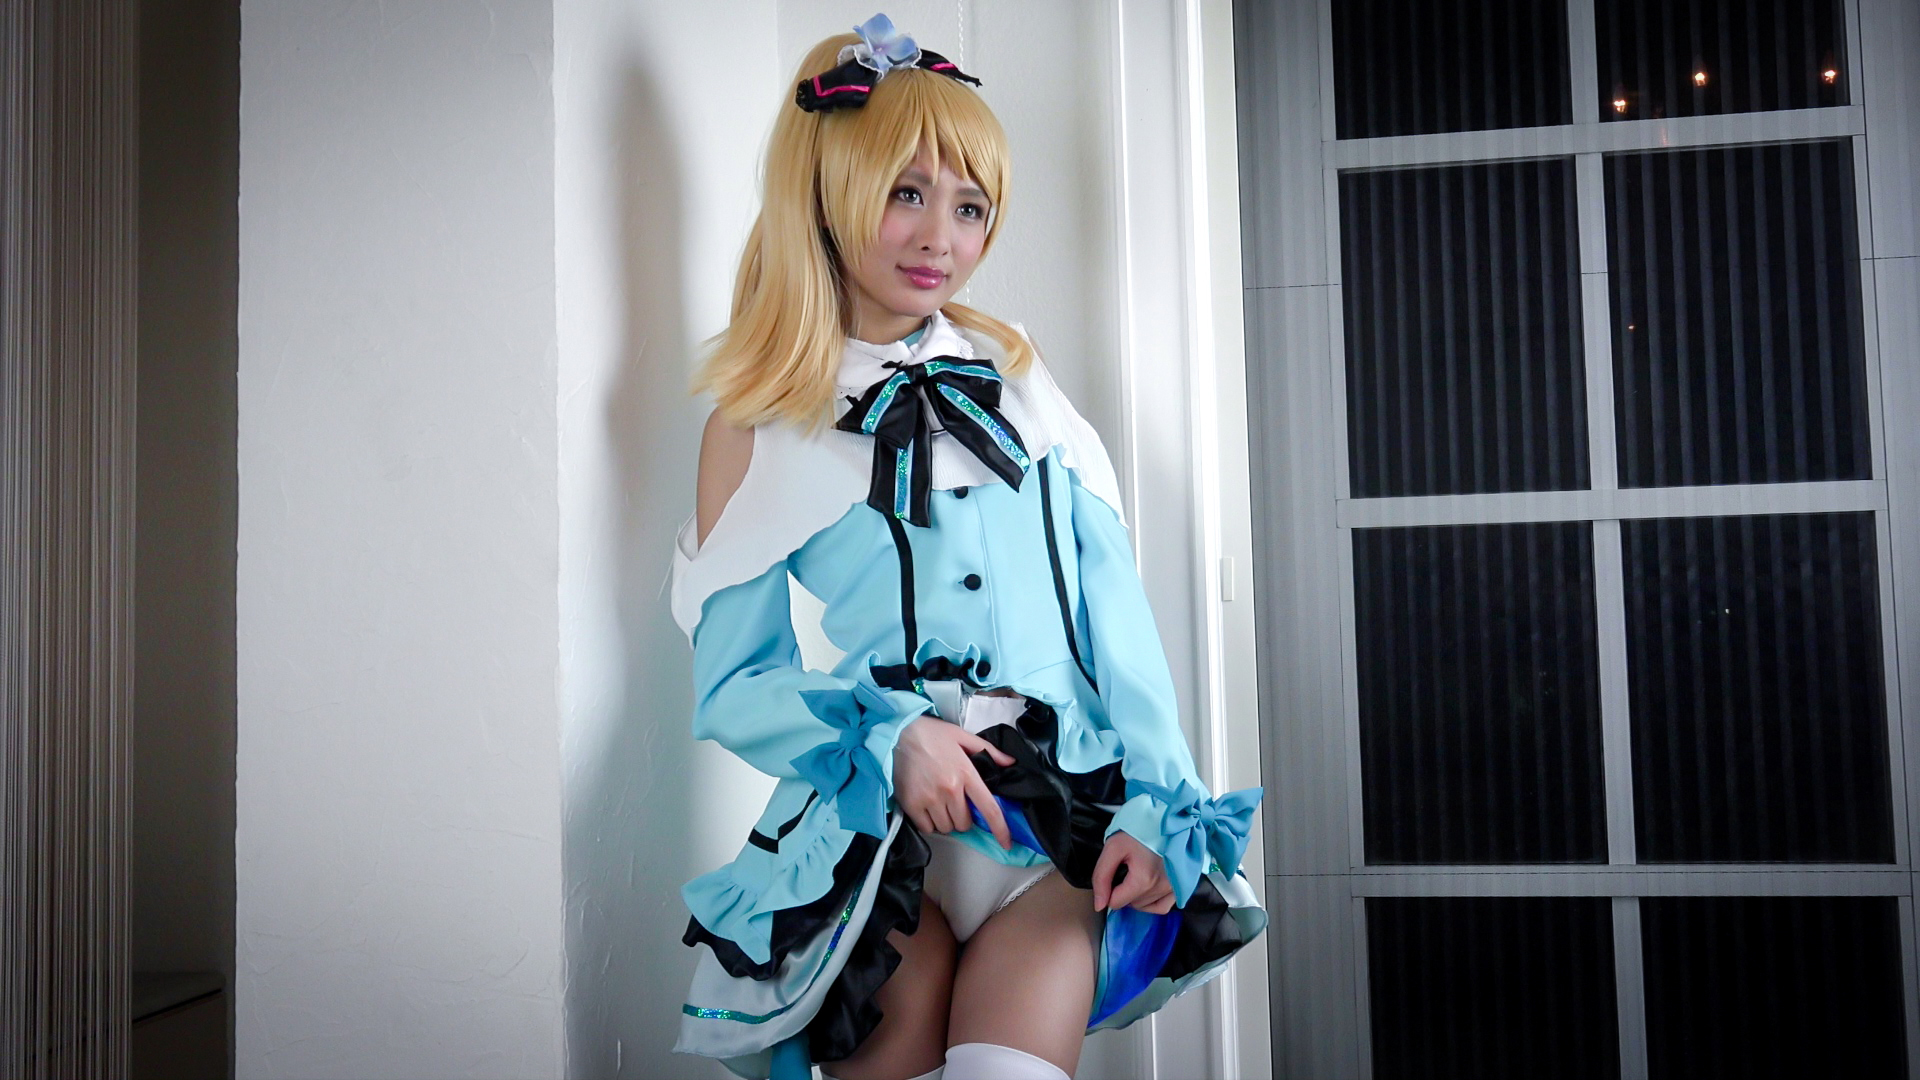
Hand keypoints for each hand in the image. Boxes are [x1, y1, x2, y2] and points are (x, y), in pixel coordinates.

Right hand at [892, 718, 1015, 848]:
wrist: (896, 734)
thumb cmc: (930, 734)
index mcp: (966, 773)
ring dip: (946, 820)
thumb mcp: (962, 736)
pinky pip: (927, 828)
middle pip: (964, 824)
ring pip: (946, 828)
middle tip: (955, 803)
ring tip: (939, 803)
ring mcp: (930, 799)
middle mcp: (950, 789)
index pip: (989, 808)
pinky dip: (929, 823)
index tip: (1006, 842)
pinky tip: (927, 808)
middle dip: (963, 818)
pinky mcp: (912, 805)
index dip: (1000, 829)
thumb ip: (988, 750)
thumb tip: (1010, 762)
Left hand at [1091, 831, 1174, 913]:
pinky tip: (1146, 890)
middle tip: (1125, 869)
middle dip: (1123, 891)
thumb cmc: (1138, 830)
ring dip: (1136, 896)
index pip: (1116, 902)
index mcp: (1144, 879)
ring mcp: (1173, 888)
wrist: (1162, 818)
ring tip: (1136, 874)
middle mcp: (1161, 887)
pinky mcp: (1179, 887)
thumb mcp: (1113, 848)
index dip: (1109, 889)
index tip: (1114, 872)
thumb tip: (1099, 905)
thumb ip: (1101, 877)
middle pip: (1131, 904)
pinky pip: (1162, 907)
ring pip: (1144, 906)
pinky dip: (1151, 903)